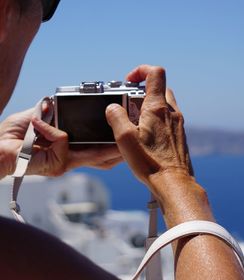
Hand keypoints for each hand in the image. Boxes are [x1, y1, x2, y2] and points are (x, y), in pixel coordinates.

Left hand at [0, 108, 121, 177]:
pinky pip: (63, 140)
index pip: (94, 151)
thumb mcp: (38, 119)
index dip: (109, 146)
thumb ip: (53, 114)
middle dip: (118, 150)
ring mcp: (64, 163)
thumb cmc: (12, 137)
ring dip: (108, 145)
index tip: (121, 137)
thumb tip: (62, 102)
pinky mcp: (57, 163)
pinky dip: (51, 129)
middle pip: (101, 158)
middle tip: (133, 141)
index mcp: (67, 150)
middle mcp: (69, 159)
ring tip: (122, 138)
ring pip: (94, 155)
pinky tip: (37, 125)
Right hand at [106, 65, 192, 197]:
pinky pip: (169, 120)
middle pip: (160, 88)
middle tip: (130, 105)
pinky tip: (148, 137)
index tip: (129, 81)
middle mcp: (172, 113)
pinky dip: (158, 120)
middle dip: (144, 91)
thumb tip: (112, 107)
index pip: (155, 73)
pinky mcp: (180, 136)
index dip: (141, 71)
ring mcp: (178, 124)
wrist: (174, 183)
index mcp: (158, 108)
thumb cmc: (151, 163)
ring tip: (137, 123)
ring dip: (151, 106)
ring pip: (165, 104)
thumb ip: (116, 117)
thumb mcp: (124, 138)